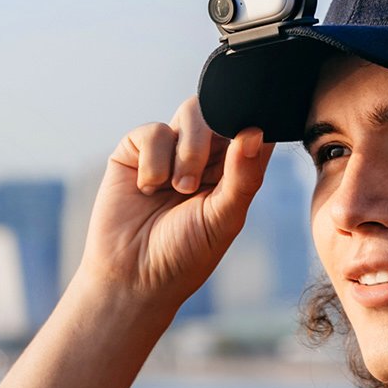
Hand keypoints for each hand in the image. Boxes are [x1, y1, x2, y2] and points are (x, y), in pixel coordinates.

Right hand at [76, 96, 274, 310]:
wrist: (132, 276)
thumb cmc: (184, 255)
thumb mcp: (224, 219)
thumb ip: (244, 177)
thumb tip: (255, 132)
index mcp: (234, 169)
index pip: (253, 128)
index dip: (252, 125)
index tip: (247, 141)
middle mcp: (205, 154)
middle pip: (221, 111)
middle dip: (214, 141)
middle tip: (199, 181)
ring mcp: (170, 149)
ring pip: (191, 112)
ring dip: (188, 153)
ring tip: (178, 189)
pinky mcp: (135, 150)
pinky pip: (154, 131)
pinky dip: (155, 162)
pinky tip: (148, 189)